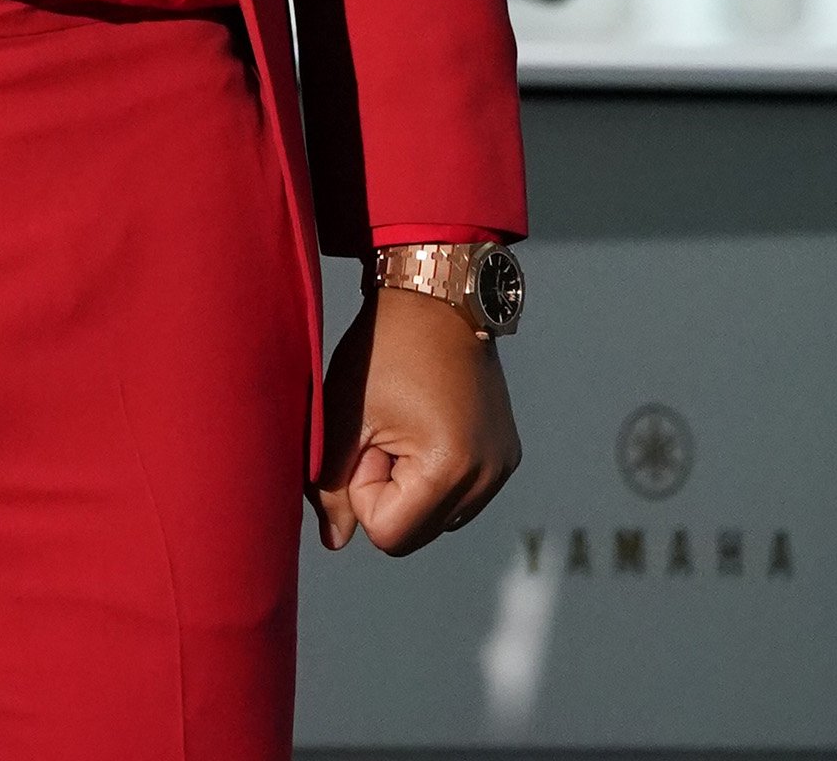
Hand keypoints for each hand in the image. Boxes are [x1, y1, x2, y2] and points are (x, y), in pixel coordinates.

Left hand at [313, 286, 519, 554]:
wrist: (436, 295)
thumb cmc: (384, 348)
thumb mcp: (344, 413)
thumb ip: (330, 484)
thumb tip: (333, 541)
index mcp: (451, 467)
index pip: (388, 534)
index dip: (363, 490)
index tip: (369, 436)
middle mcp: (488, 476)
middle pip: (415, 533)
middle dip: (388, 491)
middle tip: (385, 429)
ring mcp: (502, 467)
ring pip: (436, 517)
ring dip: (411, 484)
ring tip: (407, 422)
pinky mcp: (506, 455)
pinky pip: (459, 495)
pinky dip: (435, 474)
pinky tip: (427, 424)